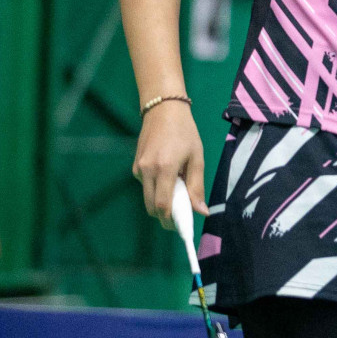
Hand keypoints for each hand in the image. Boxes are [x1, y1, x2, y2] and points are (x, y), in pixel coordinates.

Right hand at [132, 101, 207, 229]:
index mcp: (164, 168)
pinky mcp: (135, 167)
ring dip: (161, 202)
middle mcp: (147, 171)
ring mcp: (138, 169)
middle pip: (152, 207)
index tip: (182, 227)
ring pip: (147, 198)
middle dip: (165, 216)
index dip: (171, 220)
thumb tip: (201, 212)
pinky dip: (156, 189)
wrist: (163, 110)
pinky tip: (169, 177)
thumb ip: (197, 186)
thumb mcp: (197, 157)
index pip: (163, 206)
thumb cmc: (185, 132)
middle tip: (182, 214)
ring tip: (178, 190)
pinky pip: (146, 186)